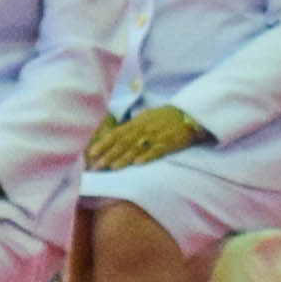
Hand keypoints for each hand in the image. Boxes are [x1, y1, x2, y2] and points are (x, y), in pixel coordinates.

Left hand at [85, 104, 202, 171]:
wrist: (188, 114)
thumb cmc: (164, 118)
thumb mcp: (144, 118)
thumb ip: (130, 128)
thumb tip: (113, 137)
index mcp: (136, 123)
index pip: (116, 134)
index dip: (103, 144)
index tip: (91, 154)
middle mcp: (143, 129)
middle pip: (123, 143)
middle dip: (109, 155)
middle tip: (96, 167)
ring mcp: (155, 136)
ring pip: (136, 148)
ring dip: (123, 158)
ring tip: (112, 168)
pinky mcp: (168, 143)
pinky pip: (156, 150)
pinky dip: (147, 156)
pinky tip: (138, 164)